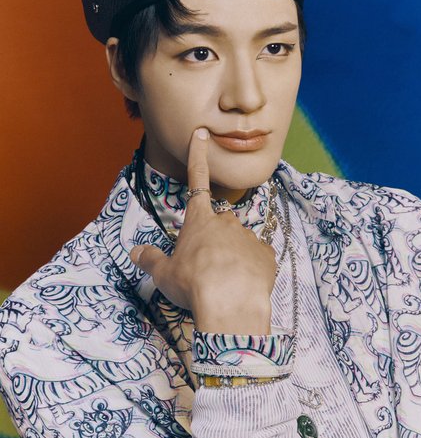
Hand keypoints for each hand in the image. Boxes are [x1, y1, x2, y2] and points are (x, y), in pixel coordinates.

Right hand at [129, 128, 276, 333]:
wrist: (230, 304)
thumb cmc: (193, 285)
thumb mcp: (164, 274)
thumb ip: (151, 260)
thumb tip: (136, 252)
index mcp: (199, 220)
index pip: (197, 180)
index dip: (198, 155)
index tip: (202, 133)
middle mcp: (226, 221)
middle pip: (218, 224)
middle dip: (212, 241)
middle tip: (204, 269)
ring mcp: (249, 236)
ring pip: (238, 241)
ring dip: (231, 256)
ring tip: (223, 282)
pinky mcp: (266, 255)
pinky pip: (256, 257)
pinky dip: (249, 267)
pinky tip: (242, 284)